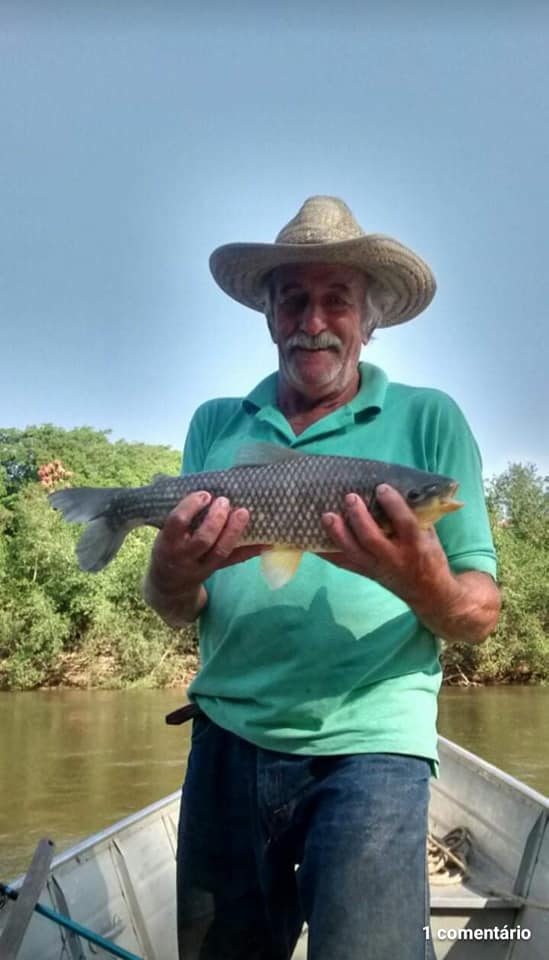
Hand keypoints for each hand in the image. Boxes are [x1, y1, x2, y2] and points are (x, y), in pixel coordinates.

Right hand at [144, 491, 263, 624]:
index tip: (205, 494)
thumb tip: (170, 478)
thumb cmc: (167, 547)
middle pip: (203, 539)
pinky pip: (234, 561)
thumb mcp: (162, 532)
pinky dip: (250, 550)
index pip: (177, 522)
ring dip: (234, 531)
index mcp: (167, 542)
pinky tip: (265, 540)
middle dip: (216, 519)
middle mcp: (183, 556)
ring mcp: (200, 566)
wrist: (168, 585)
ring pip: (220, 551)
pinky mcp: (214, 571)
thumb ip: (172, 511)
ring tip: (244, 512)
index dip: (191, 506)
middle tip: (225, 501)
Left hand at [319, 484, 453, 606]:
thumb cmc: (429, 556)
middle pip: (372, 538)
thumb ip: (416, 516)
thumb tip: (403, 488)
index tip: (381, 487)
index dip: (393, 505)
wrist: (428, 593)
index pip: (404, 523)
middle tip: (349, 497)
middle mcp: (394, 558)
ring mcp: (377, 567)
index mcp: (416, 545)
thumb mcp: (429, 535)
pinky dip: (326, 551)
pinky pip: (343, 562)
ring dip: (338, 533)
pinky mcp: (365, 573)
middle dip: (358, 517)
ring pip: (353, 552)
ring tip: (326, 515)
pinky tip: (312, 539)